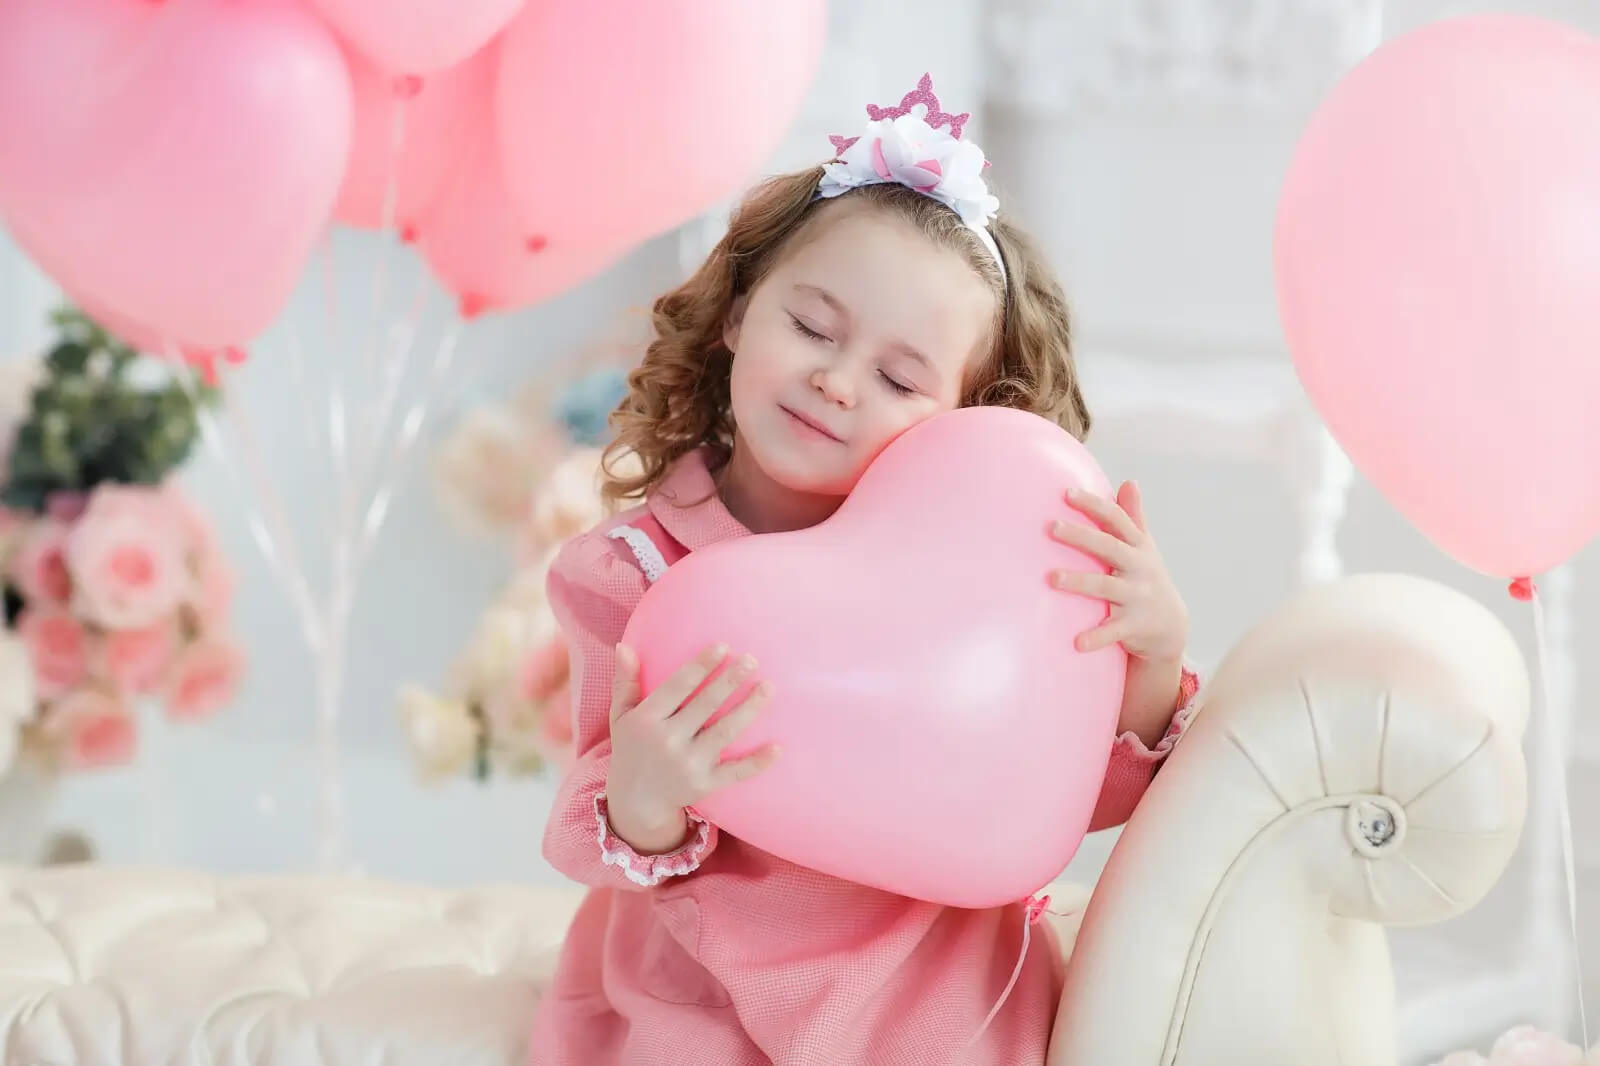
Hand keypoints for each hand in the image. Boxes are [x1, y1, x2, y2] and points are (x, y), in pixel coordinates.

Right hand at [605, 642, 776, 853]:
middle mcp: (668, 741)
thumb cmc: (633, 749)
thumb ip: (624, 682)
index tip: (723, 646)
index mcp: (648, 720)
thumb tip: (625, 646)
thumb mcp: (621, 716)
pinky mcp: (705, 785)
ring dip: (749, 709)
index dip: (700, 666)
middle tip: (752, 660)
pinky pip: (734, 772)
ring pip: (724, 732)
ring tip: (768, 687)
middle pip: (705, 705)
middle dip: (730, 680)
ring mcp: (688, 764)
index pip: (678, 687)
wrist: (635, 802)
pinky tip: (777, 748)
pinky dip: (756, 762)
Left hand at [1047, 480, 1188, 662]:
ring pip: (1106, 587)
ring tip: (1051, 578)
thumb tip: (1130, 481)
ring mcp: (1137, 597)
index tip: (1067, 493)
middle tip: (1052, 527)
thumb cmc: (1147, 578)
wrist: (1172, 625)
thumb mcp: (1145, 547)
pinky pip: (1113, 631)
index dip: (1094, 505)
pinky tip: (1076, 643)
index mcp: (1138, 547)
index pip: (1117, 520)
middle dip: (1081, 537)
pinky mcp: (1134, 626)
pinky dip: (1096, 637)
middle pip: (1109, 548)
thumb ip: (1134, 516)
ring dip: (1079, 582)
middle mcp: (1139, 569)